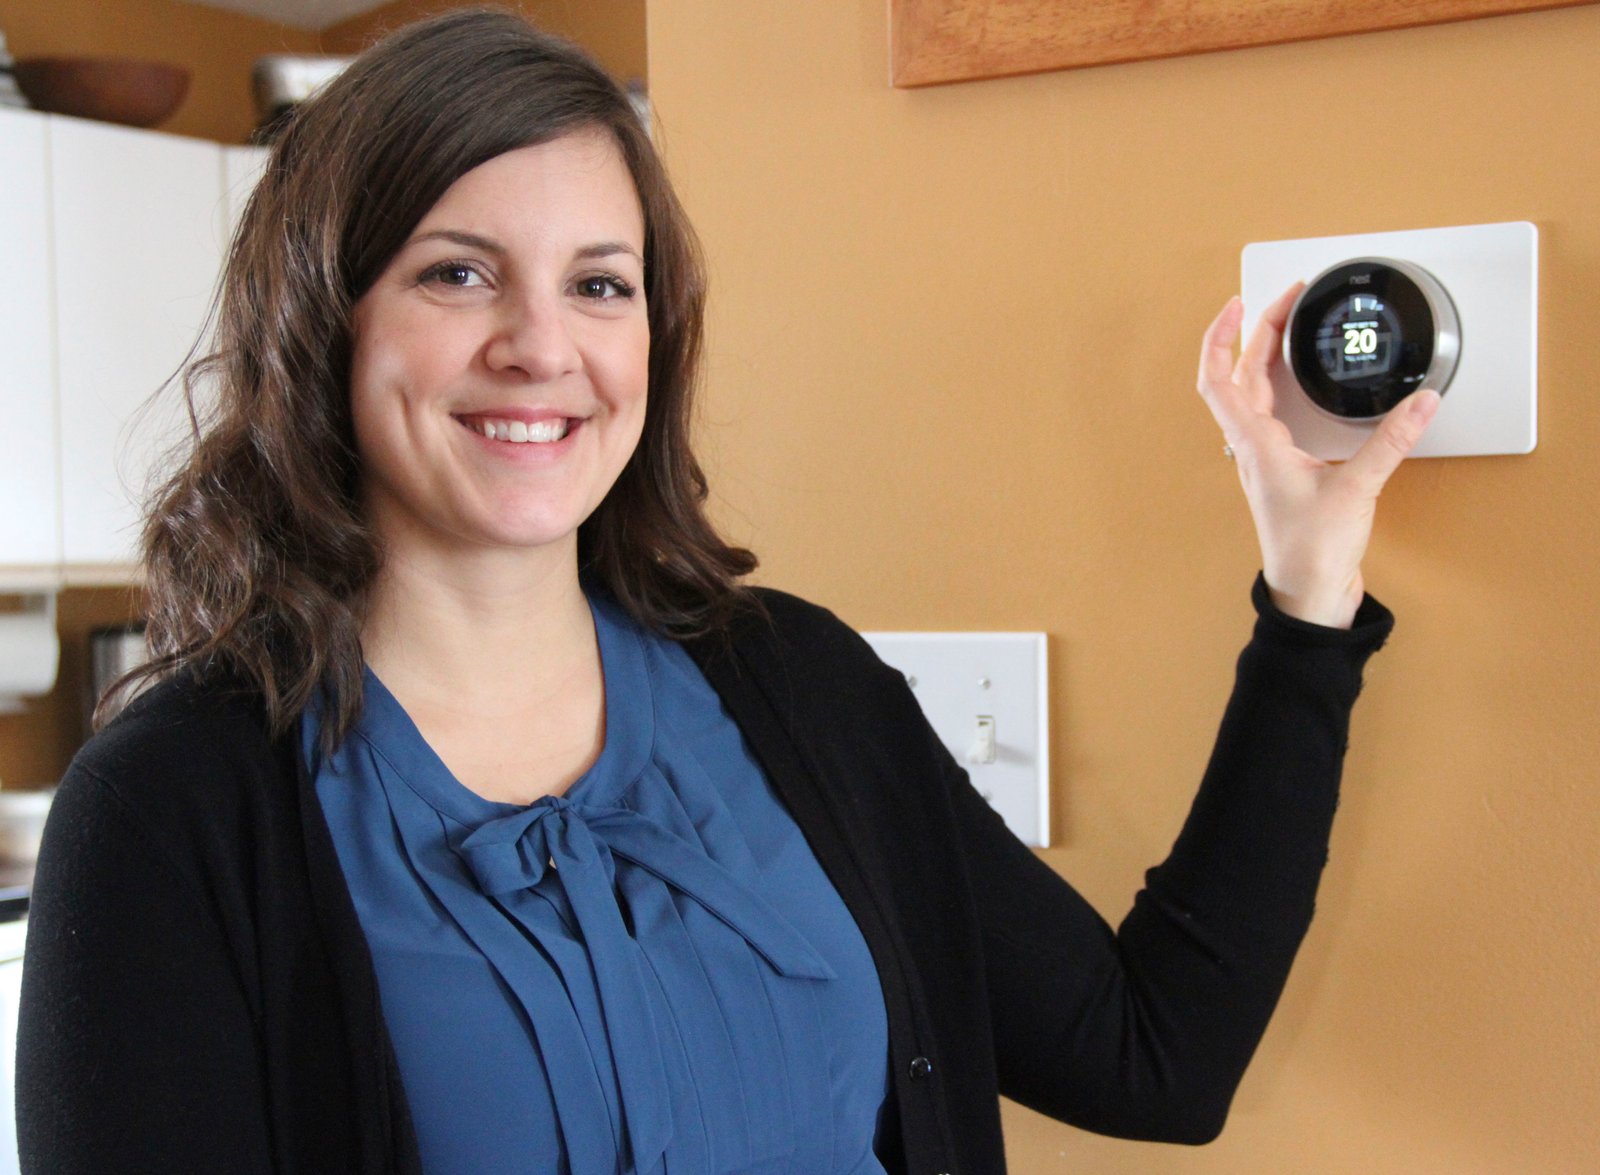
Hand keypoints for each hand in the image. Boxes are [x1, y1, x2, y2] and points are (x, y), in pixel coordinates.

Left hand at [1196, 285, 1440, 627]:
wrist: (1309, 596)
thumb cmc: (1312, 552)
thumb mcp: (1356, 489)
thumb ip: (1390, 441)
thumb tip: (1420, 402)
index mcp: (1254, 445)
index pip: (1220, 378)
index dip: (1223, 337)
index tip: (1240, 304)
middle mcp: (1251, 448)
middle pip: (1238, 377)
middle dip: (1257, 332)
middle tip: (1286, 300)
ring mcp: (1264, 460)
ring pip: (1251, 395)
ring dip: (1263, 357)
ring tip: (1288, 328)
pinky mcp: (1284, 472)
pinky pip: (1270, 417)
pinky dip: (1279, 388)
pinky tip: (1299, 383)